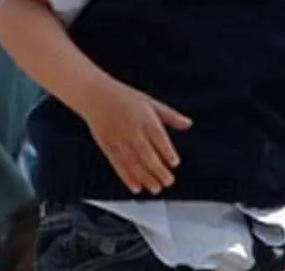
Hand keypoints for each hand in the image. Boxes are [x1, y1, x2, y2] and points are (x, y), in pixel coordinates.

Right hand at [77, 79, 192, 194]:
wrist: (96, 96)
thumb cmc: (125, 98)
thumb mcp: (152, 102)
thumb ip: (171, 116)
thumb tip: (188, 123)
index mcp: (144, 118)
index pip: (158, 137)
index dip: (166, 151)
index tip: (174, 163)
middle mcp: (131, 130)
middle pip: (146, 153)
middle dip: (158, 170)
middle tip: (168, 181)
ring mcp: (118, 140)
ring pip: (132, 163)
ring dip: (145, 178)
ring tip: (155, 188)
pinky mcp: (107, 147)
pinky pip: (118, 165)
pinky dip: (127, 178)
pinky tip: (136, 187)